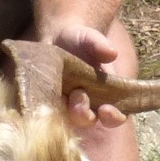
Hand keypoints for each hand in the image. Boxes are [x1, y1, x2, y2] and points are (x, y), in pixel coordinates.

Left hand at [36, 16, 125, 133]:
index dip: (114, 117)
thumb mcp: (89, 38)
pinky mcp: (49, 105)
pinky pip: (48, 115)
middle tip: (77, 94)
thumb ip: (99, 45)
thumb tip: (112, 53)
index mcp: (106, 95)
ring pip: (67, 121)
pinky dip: (46, 109)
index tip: (106, 109)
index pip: (116, 115)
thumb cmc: (79, 40)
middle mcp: (88, 105)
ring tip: (60, 95)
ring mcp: (67, 107)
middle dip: (83, 114)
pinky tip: (43, 96)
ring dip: (64, 112)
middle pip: (89, 121)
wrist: (54, 38)